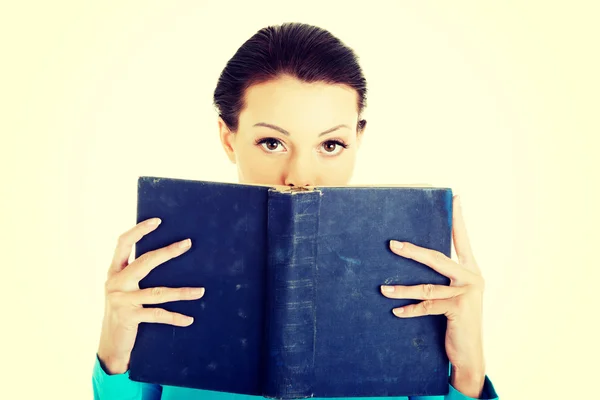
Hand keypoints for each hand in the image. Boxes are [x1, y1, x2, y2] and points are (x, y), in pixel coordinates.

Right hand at [97, 218, 205, 373]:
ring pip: (158, 292)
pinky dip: (175, 317)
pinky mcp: (129, 317)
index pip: (123, 244)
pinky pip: (158, 314)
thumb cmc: (123, 312)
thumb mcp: (124, 290)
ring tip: (201, 291)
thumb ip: (135, 274)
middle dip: (167, 252)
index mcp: (114, 272)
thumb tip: (164, 254)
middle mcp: (115, 283)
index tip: (157, 220)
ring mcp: (121, 300)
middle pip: (144, 262)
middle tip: (187, 244)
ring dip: (182, 292)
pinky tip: (189, 319)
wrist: (110, 345)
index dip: (139, 231)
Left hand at [380, 195, 485, 396]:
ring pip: (427, 286)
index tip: (457, 197)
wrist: (470, 354)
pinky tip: (396, 311)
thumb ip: (444, 279)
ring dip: (402, 288)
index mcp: (470, 269)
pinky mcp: (459, 309)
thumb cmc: (457, 321)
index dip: (458, 218)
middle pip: (437, 258)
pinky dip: (410, 309)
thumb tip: (418, 259)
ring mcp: (466, 293)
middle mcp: (471, 277)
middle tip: (392, 244)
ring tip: (383, 290)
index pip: (462, 239)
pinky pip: (427, 306)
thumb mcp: (454, 296)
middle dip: (413, 251)